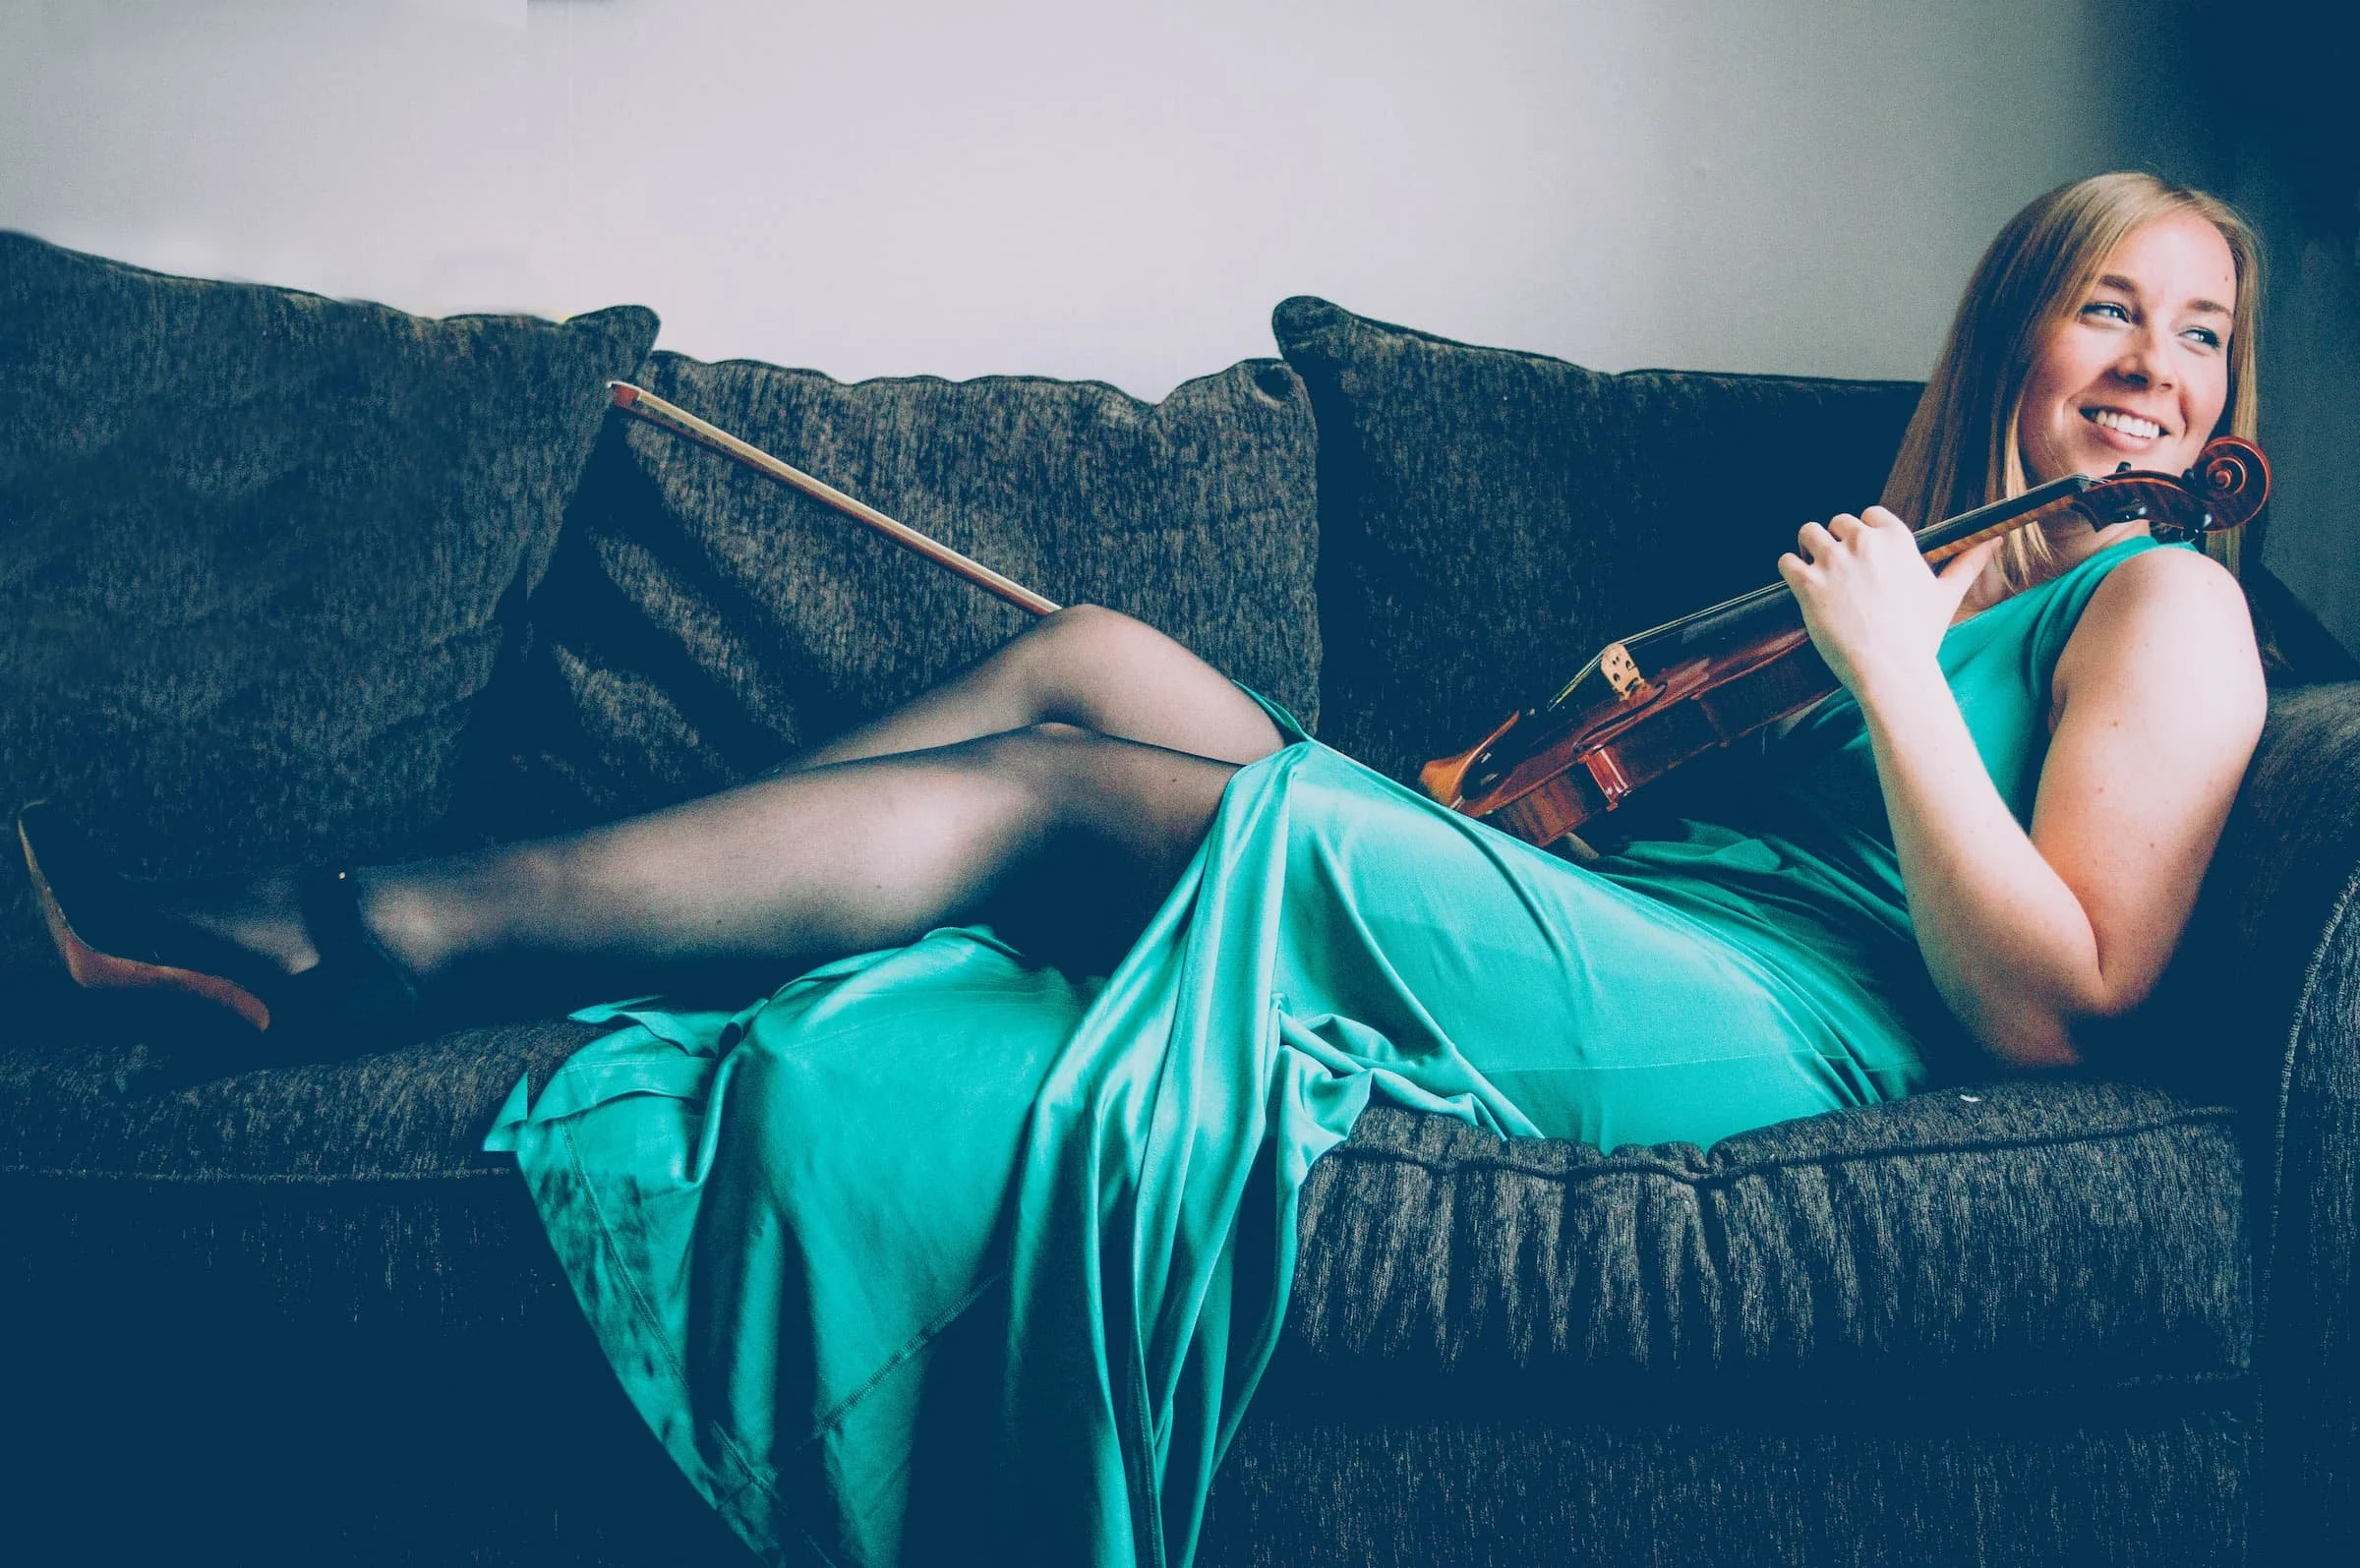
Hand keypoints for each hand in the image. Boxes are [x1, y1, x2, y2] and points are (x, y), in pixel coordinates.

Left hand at [1776, 508, 2002, 703]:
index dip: (1864, 535)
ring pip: (1808, 533)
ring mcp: (1834, 561)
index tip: (1864, 557)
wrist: (1892, 669)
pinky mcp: (1808, 583)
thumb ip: (1967, 563)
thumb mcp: (1946, 595)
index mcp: (1897, 539)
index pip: (1870, 515)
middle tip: (1839, 572)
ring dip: (1809, 548)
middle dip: (1836, 542)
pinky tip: (1799, 586)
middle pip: (1838, 522)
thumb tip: (1996, 539)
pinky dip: (1790, 570)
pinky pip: (1786, 561)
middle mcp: (1864, 542)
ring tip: (1815, 571)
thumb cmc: (1920, 636)